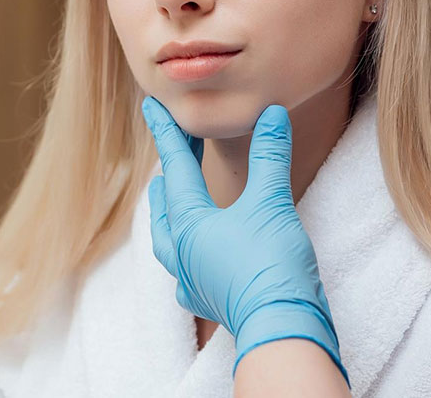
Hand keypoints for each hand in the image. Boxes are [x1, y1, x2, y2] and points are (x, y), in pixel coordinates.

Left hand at [142, 97, 346, 383]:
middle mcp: (180, 250)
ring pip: (167, 237)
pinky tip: (193, 252)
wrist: (280, 325)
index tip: (151, 105)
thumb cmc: (271, 263)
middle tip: (173, 144)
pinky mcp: (207, 298)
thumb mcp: (272, 202)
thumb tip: (271, 114)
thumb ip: (270, 155)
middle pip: (166, 201)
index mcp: (188, 222)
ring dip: (168, 210)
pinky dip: (184, 249)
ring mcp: (190, 278)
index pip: (175, 166)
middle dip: (170, 170)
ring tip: (168, 194)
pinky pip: (183, 268)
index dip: (166, 132)